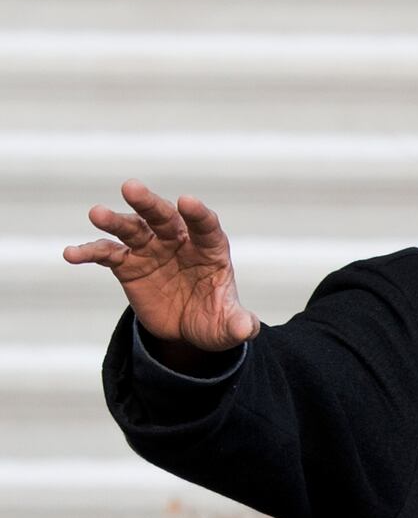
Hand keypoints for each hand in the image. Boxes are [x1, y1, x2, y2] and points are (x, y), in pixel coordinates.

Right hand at [64, 180, 258, 351]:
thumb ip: (238, 323)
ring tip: (96, 213)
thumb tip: (247, 329)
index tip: (187, 202)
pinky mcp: (128, 264)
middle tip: (131, 188)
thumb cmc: (214, 317)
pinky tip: (71, 254)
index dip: (198, 214)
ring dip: (114, 220)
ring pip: (132, 228)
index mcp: (210, 248)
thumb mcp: (228, 325)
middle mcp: (179, 241)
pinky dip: (90, 252)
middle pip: (165, 217)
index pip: (206, 226)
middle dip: (149, 203)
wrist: (188, 328)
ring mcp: (152, 249)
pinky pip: (107, 254)